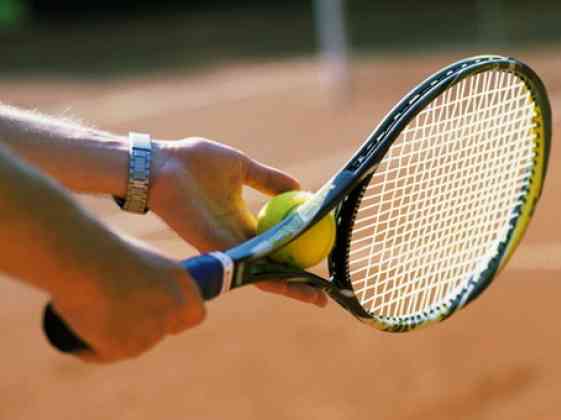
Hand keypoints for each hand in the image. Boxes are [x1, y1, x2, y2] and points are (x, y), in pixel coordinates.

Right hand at [51, 244, 204, 362]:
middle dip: (142, 328)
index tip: (160, 315)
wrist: (77, 256)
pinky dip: (90, 348)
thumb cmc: (101, 249)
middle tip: (113, 311)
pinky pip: (104, 354)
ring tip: (89, 310)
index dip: (177, 317)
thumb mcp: (138, 260)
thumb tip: (143, 299)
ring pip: (134, 345)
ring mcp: (151, 330)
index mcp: (182, 281)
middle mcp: (172, 308)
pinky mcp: (124, 347)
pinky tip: (79, 328)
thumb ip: (150, 280)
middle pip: (161, 332)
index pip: (195, 314)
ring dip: (115, 336)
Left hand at [149, 138, 326, 306]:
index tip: (320, 254)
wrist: (162, 165)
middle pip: (272, 265)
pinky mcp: (216, 250)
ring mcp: (227, 246)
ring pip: (264, 274)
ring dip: (291, 288)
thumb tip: (298, 186)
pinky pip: (249, 268)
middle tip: (324, 294)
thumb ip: (268, 179)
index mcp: (242, 219)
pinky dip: (274, 278)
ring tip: (317, 299)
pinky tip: (295, 285)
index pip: (275, 241)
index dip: (297, 251)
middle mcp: (237, 237)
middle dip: (297, 283)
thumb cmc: (194, 162)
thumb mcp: (242, 166)